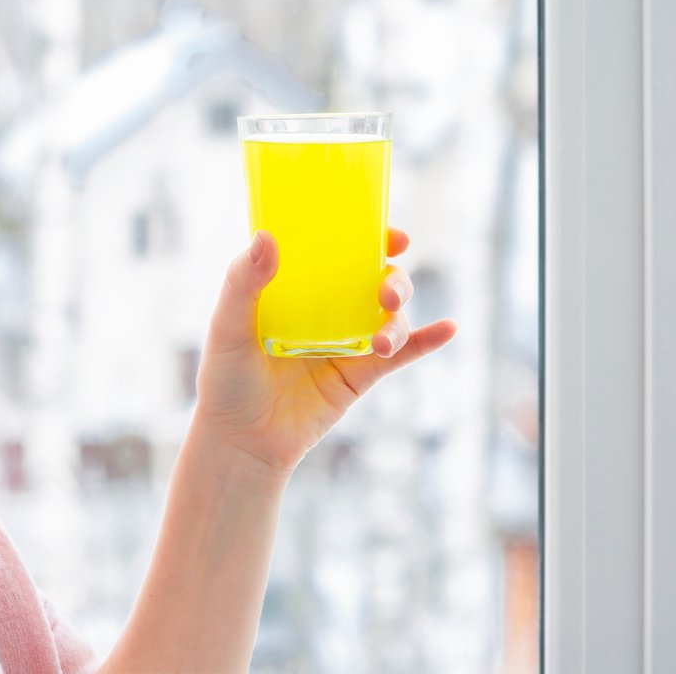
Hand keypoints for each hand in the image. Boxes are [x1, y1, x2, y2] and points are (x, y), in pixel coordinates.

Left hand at [190, 228, 457, 477]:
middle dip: (393, 278)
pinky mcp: (359, 375)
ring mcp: (347, 341)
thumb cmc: (226, 379)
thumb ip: (243, 282)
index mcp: (298, 287)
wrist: (241, 442)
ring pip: (390, 316)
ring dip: (400, 318)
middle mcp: (327, 308)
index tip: (390, 232)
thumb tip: (266, 236)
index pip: (338, 250)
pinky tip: (449, 327)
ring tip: (383, 341)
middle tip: (386, 291)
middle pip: (374, 279)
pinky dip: (427, 340)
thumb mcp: (229, 325)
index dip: (367, 235)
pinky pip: (401, 353)